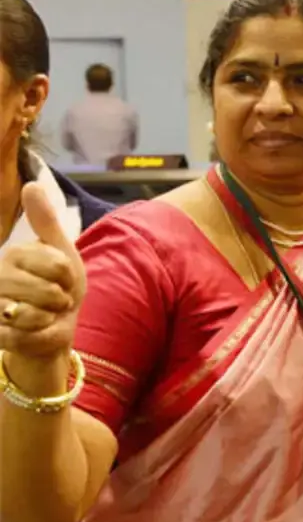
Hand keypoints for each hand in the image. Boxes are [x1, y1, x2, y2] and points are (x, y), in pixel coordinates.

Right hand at [0, 183, 85, 361]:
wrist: (51, 328)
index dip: (69, 277)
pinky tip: (31, 331)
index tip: (63, 279)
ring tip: (43, 315)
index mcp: (14, 255)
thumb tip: (30, 184)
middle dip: (60, 299)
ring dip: (48, 318)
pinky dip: (37, 337)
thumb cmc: (58, 288)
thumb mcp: (62, 252)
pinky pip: (22, 337)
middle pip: (47, 290)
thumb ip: (47, 222)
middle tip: (55, 300)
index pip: (58, 265)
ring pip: (32, 315)